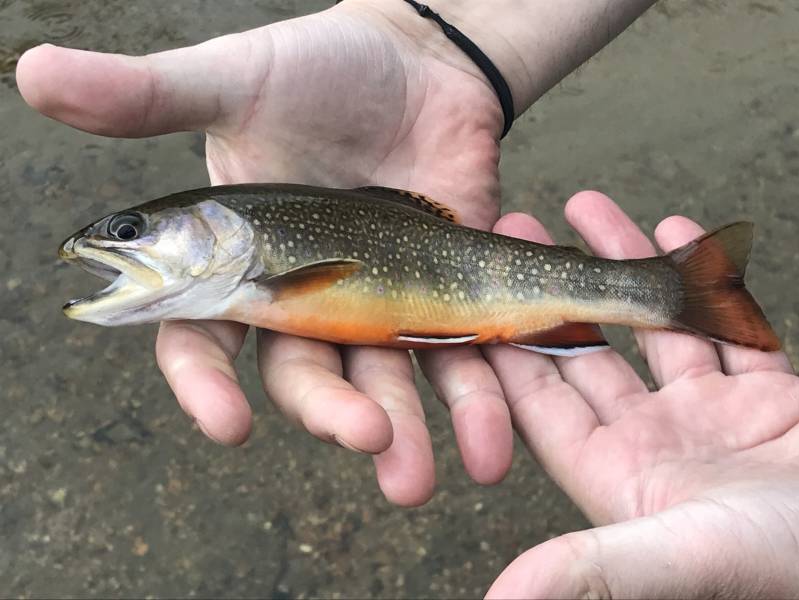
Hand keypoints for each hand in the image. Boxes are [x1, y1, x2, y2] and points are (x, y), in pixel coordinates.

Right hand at [16, 2, 513, 504]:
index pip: (204, 339)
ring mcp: (376, 302)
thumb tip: (30, 71)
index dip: (206, 385)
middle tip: (371, 444)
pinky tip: (494, 434)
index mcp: (240, 262)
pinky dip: (479, 390)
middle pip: (308, 375)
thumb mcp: (237, 81)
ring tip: (427, 478)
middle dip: (335, 415)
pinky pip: (459, 351)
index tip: (228, 424)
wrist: (421, 63)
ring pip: (386, 380)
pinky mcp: (443, 294)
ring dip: (410, 431)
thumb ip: (151, 96)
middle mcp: (304, 297)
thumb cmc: (321, 68)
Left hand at [484, 191, 798, 597]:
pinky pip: (720, 325)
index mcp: (615, 474)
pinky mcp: (764, 398)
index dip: (507, 342)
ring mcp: (707, 416)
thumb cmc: (788, 567)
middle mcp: (651, 441)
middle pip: (586, 347)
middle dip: (552, 286)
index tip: (477, 286)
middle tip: (517, 224)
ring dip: (621, 265)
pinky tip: (674, 230)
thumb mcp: (685, 556)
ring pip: (649, 325)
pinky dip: (701, 279)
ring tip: (585, 205)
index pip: (540, 398)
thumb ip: (591, 568)